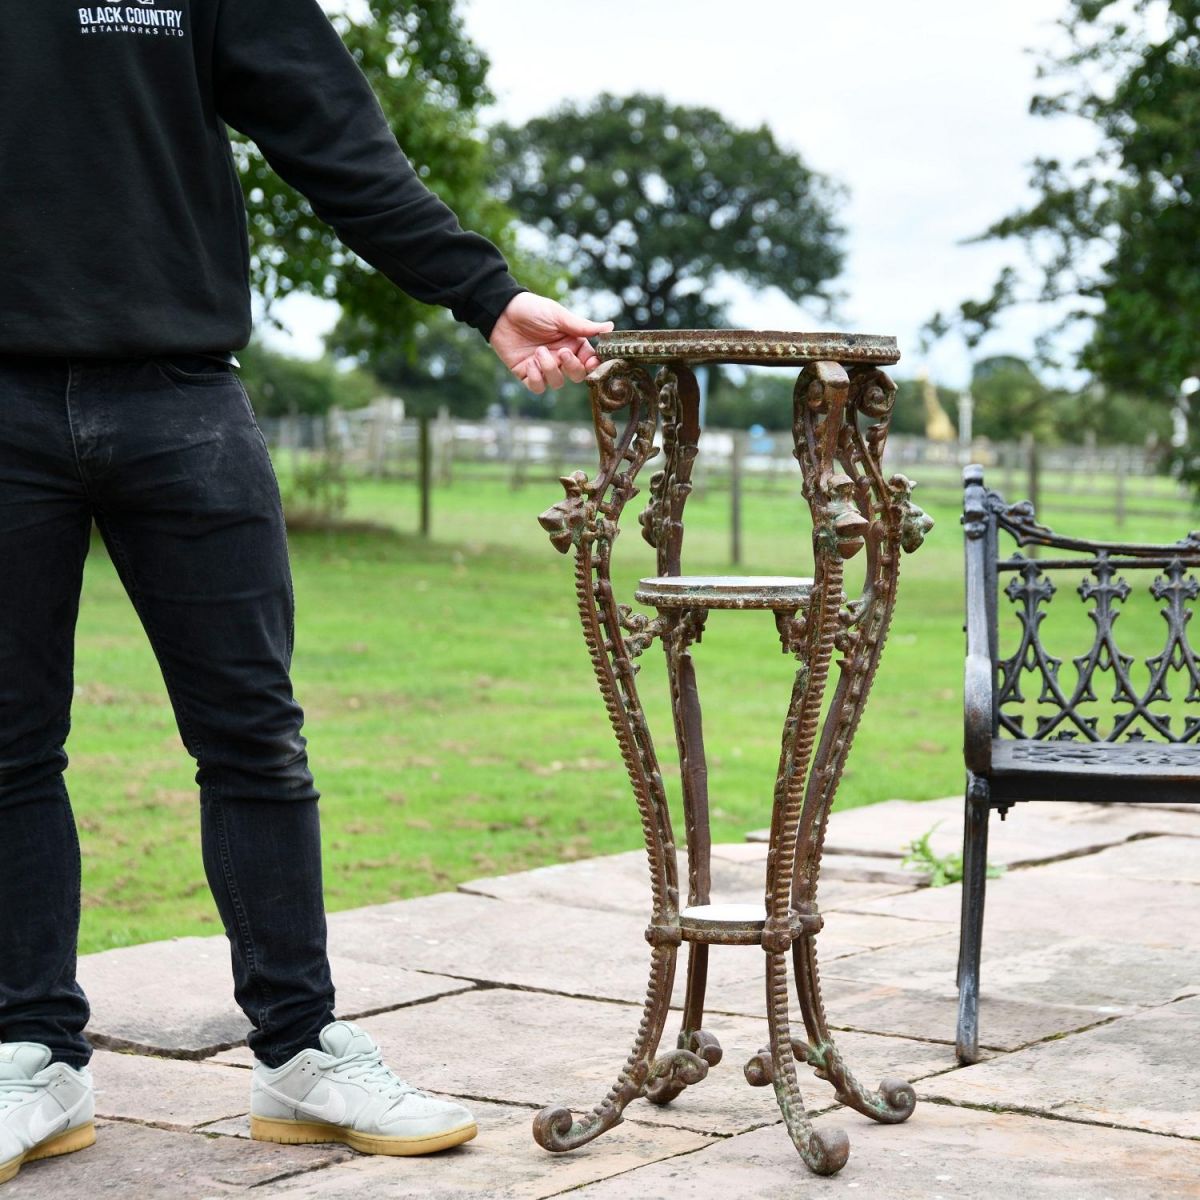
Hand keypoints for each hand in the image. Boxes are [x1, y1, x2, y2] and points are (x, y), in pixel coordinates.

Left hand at [489, 292, 613, 393]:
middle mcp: (560, 357)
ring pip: (557, 383)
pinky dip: (536, 378)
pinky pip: (538, 387)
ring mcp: (544, 367)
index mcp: (572, 343)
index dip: (593, 365)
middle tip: (562, 352)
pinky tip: (529, 363)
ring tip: (538, 351)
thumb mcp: (559, 316)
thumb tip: (611, 327)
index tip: (591, 361)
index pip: (589, 360)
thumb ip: (583, 326)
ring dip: (550, 369)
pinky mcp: (527, 374)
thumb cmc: (532, 309)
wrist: (502, 311)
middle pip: (577, 376)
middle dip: (572, 367)